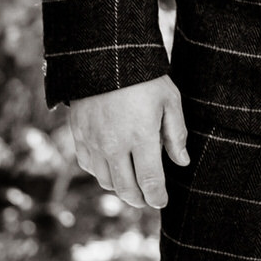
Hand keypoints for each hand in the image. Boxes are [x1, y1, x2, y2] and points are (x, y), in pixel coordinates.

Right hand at [65, 75, 189, 209]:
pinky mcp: (79, 137)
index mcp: (141, 137)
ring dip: (120, 188)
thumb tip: (182, 161)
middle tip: (148, 199)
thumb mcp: (169, 100)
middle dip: (139, 199)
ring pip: (106, 181)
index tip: (162, 202)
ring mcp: (93, 143)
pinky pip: (89, 167)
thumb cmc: (144, 78)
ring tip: (132, 185)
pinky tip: (112, 168)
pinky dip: (101, 174)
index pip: (150, 181)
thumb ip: (176, 134)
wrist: (104, 58)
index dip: (157, 197)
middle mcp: (114, 146)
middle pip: (126, 189)